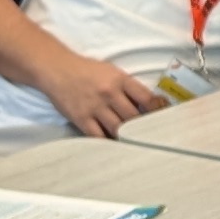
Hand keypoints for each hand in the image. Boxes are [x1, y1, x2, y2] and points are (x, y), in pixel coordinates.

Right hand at [34, 44, 167, 138]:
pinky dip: (108, 144)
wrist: (56, 69)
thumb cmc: (86, 71)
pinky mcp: (82, 118)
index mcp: (120, 79)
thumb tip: (147, 105)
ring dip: (128, 139)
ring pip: (118, 129)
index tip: (163, 123)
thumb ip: (128, 87)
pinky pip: (98, 136)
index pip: (146, 99)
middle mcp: (109, 93)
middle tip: (151, 140)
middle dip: (143, 129)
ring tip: (136, 147)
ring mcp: (95, 107)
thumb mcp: (111, 71)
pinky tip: (116, 148)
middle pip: (134, 118)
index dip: (157, 112)